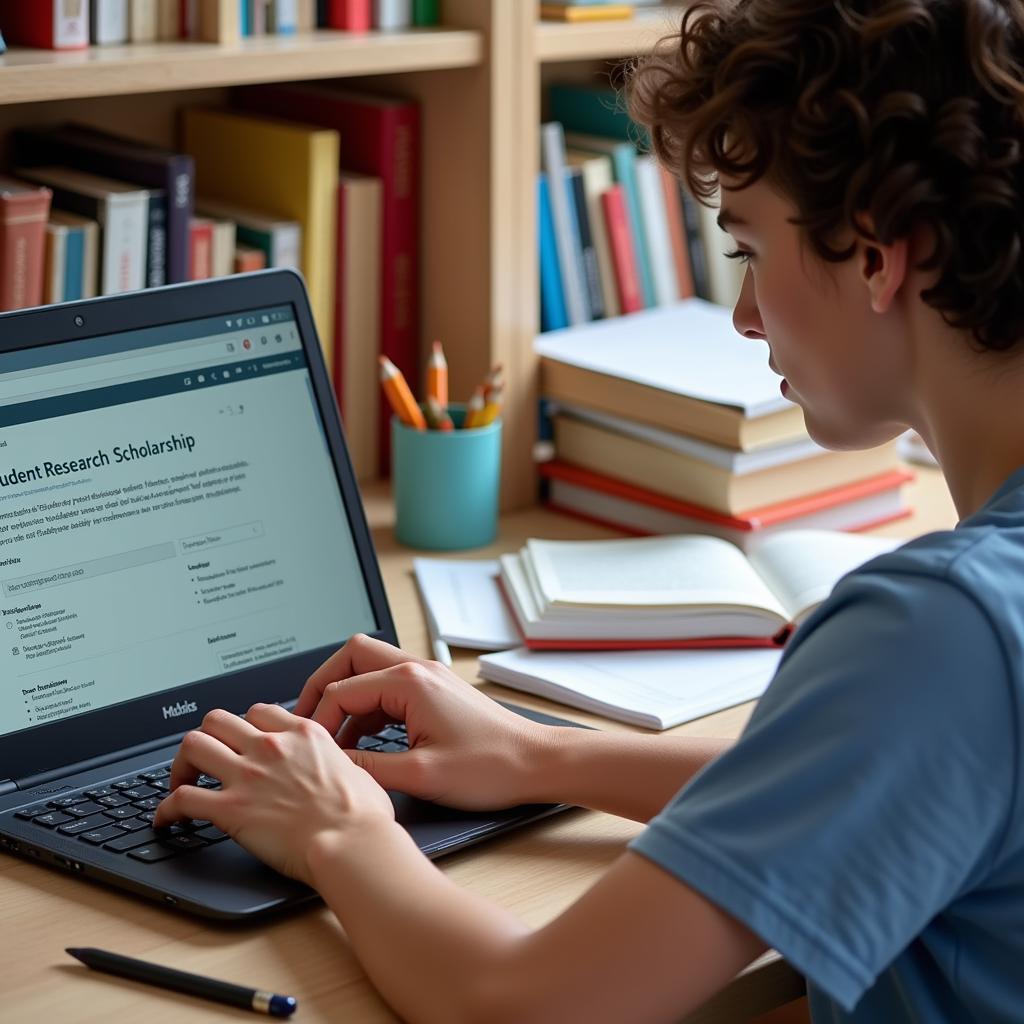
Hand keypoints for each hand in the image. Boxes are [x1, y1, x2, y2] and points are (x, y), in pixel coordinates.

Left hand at [153, 703, 396, 884]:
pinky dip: (166, 809)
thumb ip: (335, 761)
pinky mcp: (230, 809)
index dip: (246, 726)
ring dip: (181, 764)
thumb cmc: (362, 814)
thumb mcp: (356, 769)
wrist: (351, 842)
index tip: (243, 742)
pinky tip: (166, 820)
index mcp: (302, 734)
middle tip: (206, 759)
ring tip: (179, 781)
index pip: (259, 712)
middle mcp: (270, 746)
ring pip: (193, 745)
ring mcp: (247, 775)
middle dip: (207, 737)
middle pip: (218, 720)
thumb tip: (335, 769)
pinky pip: (181, 799)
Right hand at [294, 634, 556, 810]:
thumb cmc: (490, 767)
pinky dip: (368, 707)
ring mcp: (428, 677)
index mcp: (410, 682)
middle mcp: (418, 670)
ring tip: (331, 736)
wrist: (536, 762)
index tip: (308, 748)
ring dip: (346, 697)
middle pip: (352, 657)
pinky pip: (388, 687)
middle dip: (323, 686)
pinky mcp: (436, 691)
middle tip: (306, 721)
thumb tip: (330, 764)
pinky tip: (363, 740)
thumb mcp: (419, 775)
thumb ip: (367, 766)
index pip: (341, 689)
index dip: (316, 719)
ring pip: (370, 669)